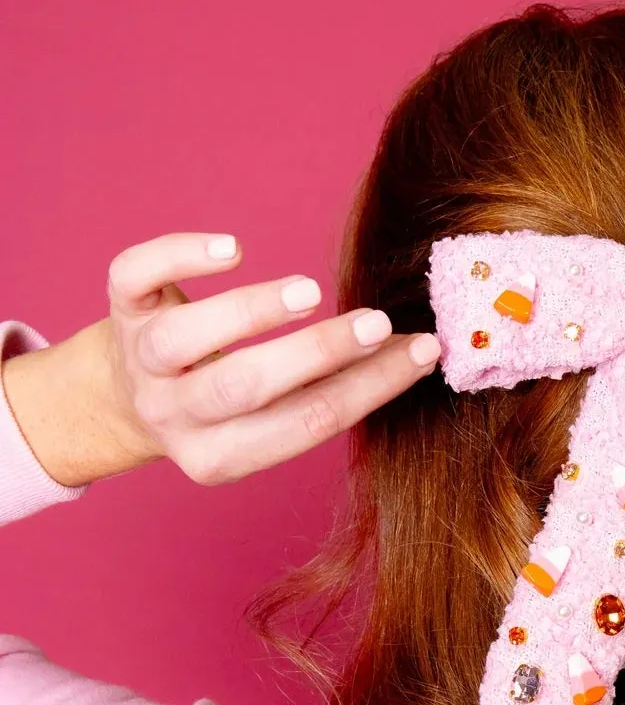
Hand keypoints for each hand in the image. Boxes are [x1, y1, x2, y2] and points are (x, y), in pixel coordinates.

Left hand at [3, 233, 439, 488]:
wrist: (121, 396)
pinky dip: (179, 258)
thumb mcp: (266, 417)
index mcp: (220, 456)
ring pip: (183, 339)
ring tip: (309, 290)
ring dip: (251, 311)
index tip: (423, 349)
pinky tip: (232, 248)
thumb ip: (324, 390)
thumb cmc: (224, 401)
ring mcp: (141, 361)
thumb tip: (417, 350)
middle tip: (377, 322)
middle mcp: (175, 415)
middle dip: (316, 354)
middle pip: (243, 388)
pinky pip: (136, 278)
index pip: (306, 423)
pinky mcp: (121, 308)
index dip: (370, 387)